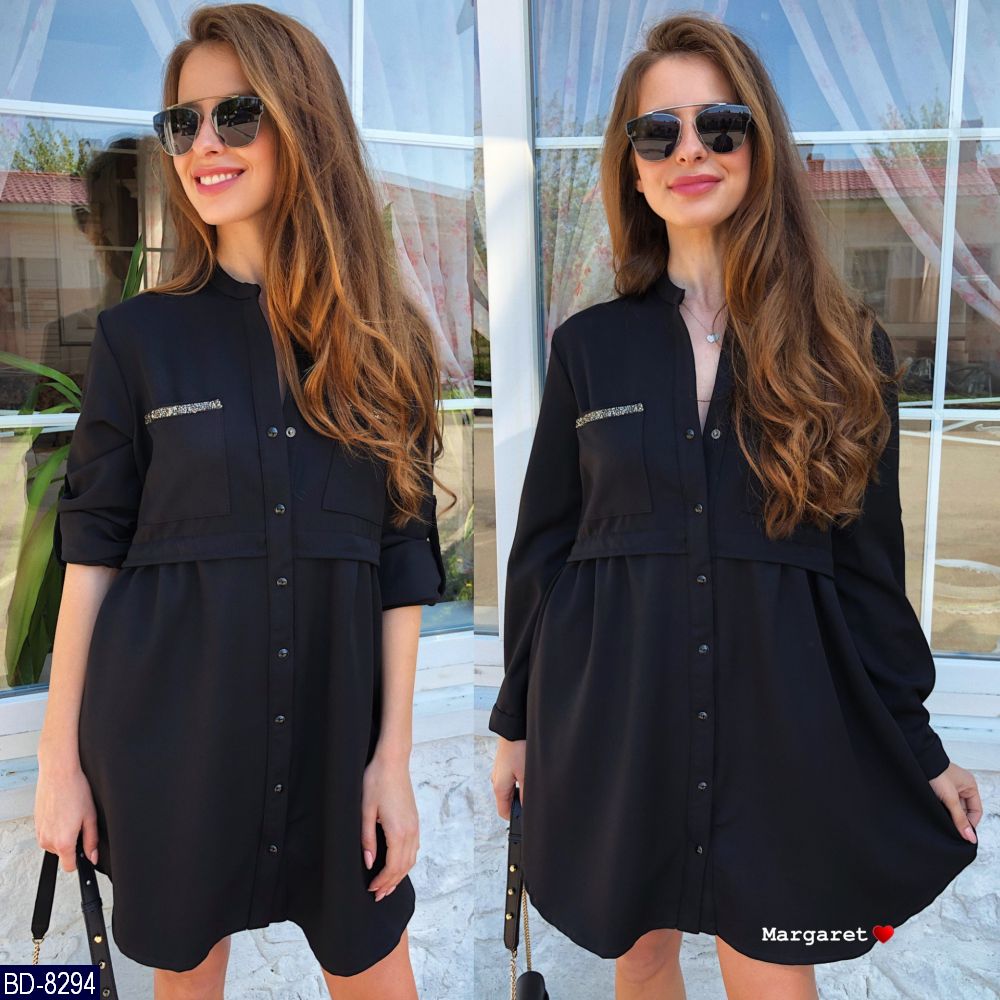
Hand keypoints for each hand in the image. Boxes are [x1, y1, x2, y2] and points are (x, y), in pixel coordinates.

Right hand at [34, 754, 98, 872]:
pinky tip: (63, 813)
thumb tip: (93, 857)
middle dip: (73, 843)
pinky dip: (56, 828)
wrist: (58, 774)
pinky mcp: (36, 826)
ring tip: (71, 815)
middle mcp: (48, 841)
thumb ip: (92, 841)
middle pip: (63, 854)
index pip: (70, 867)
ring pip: (55, 845)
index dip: (80, 861)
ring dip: (64, 836)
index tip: (85, 851)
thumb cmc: (75, 791)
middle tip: (80, 823)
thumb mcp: (90, 817)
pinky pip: (48, 835)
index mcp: (63, 842)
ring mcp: (40, 834)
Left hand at [361, 750, 418, 901]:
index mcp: (398, 831)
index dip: (382, 881)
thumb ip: (368, 839)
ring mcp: (415, 825)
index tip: (371, 890)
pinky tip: (398, 865)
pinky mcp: (415, 820)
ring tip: (388, 886)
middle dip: (391, 883)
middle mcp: (411, 831)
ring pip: (411, 859)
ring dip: (400, 875)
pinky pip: (414, 848)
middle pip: (404, 866)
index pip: (392, 866)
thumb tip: (370, 863)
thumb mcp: (365, 811)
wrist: (393, 761)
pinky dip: (406, 862)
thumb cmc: (376, 782)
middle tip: (378, 896)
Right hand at [491, 736, 525, 819]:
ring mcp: (499, 772)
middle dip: (519, 804)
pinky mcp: (503, 765)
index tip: (527, 815)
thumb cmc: (517, 749)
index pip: (504, 812)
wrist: (513, 729)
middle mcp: (496, 781)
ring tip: (530, 784)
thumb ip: (526, 794)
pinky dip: (517, 781)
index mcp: (499, 787)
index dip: (515, 818)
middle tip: (532, 798)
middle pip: (506, 802)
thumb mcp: (525, 775)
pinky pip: (509, 780)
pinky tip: (526, 774)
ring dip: (519, 791)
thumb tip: (528, 808)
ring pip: (508, 790)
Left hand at [928, 761, 981, 843]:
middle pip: (964, 811)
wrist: (916, 761)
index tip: (963, 834)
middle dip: (958, 820)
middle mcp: (961, 786)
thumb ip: (959, 818)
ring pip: (953, 808)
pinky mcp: (938, 788)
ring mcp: (949, 787)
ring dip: (949, 815)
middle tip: (951, 830)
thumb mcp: (950, 798)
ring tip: (942, 821)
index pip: (976, 811)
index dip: (971, 823)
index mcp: (970, 786)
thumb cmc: (936, 772)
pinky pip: (944, 804)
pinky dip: (941, 810)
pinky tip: (936, 814)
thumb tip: (970, 836)